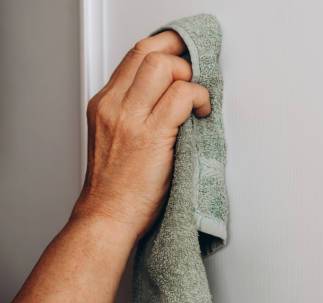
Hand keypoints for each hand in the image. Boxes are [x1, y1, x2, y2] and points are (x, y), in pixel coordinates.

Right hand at [72, 31, 210, 237]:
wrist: (108, 217)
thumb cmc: (117, 187)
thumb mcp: (115, 138)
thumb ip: (134, 111)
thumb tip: (169, 93)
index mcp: (105, 104)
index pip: (135, 54)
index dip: (165, 49)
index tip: (183, 60)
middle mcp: (113, 105)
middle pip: (148, 51)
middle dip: (180, 57)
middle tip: (195, 77)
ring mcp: (130, 119)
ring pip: (163, 67)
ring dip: (189, 77)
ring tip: (196, 101)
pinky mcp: (151, 135)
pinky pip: (181, 97)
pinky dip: (199, 98)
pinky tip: (201, 114)